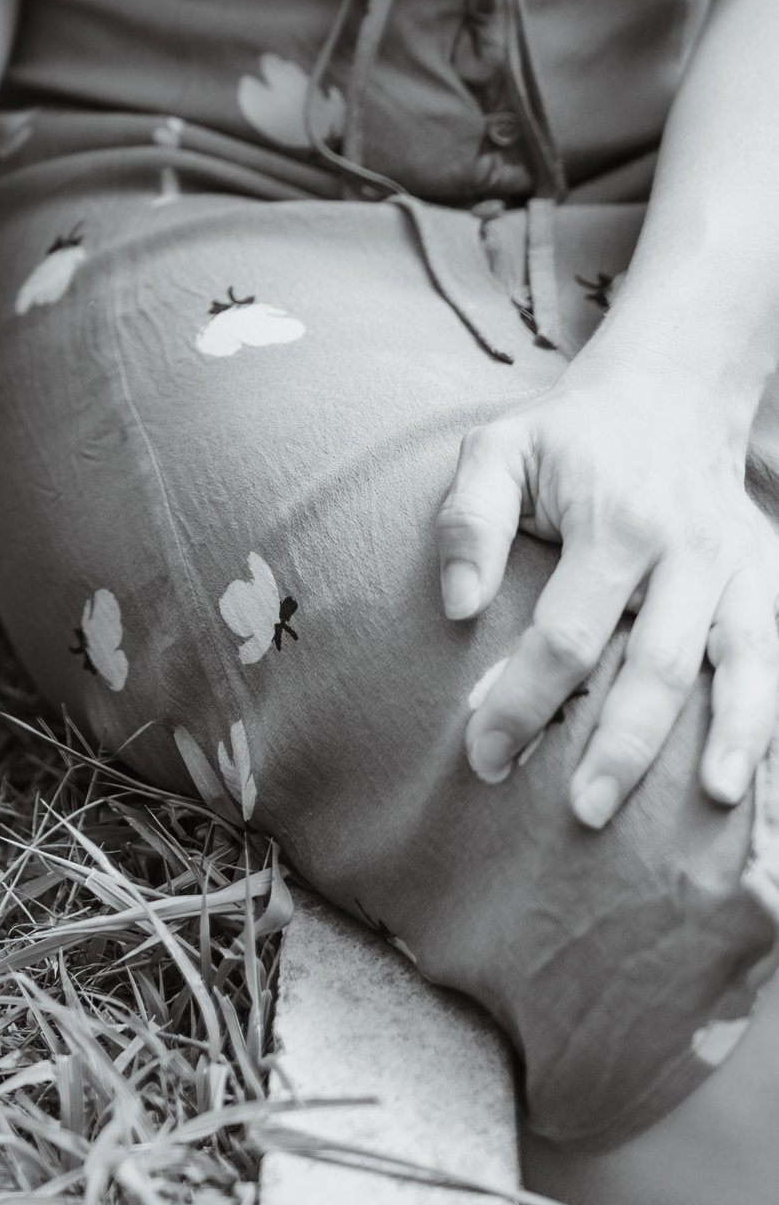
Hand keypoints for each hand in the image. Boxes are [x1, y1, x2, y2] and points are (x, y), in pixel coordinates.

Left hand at [435, 361, 778, 825]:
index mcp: (615, 520)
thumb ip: (469, 521)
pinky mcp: (772, 576)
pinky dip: (768, 712)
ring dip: (730, 735)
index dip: (524, 700)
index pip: (566, 633)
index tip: (486, 755)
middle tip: (582, 812)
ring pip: (742, 663)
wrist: (670, 391)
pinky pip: (777, 653)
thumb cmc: (570, 438)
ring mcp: (740, 565)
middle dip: (621, 746)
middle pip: (655, 664)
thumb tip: (457, 606)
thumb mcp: (500, 449)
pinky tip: (754, 769)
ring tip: (711, 800)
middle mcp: (688, 547)